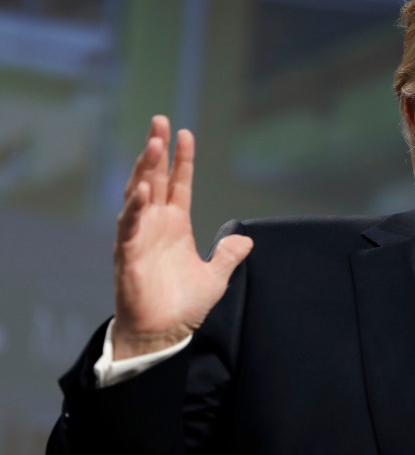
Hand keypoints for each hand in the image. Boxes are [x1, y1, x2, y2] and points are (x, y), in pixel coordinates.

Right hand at [112, 116, 252, 359]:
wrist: (163, 333)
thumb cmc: (183, 305)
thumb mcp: (216, 277)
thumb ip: (228, 255)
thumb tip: (247, 240)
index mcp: (176, 225)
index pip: (179, 184)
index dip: (182, 160)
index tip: (185, 133)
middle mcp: (156, 225)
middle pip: (155, 178)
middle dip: (157, 150)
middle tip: (160, 121)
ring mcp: (140, 236)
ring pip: (139, 195)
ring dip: (145, 170)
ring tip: (154, 145)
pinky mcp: (128, 254)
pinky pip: (129, 226)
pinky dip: (134, 208)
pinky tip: (142, 189)